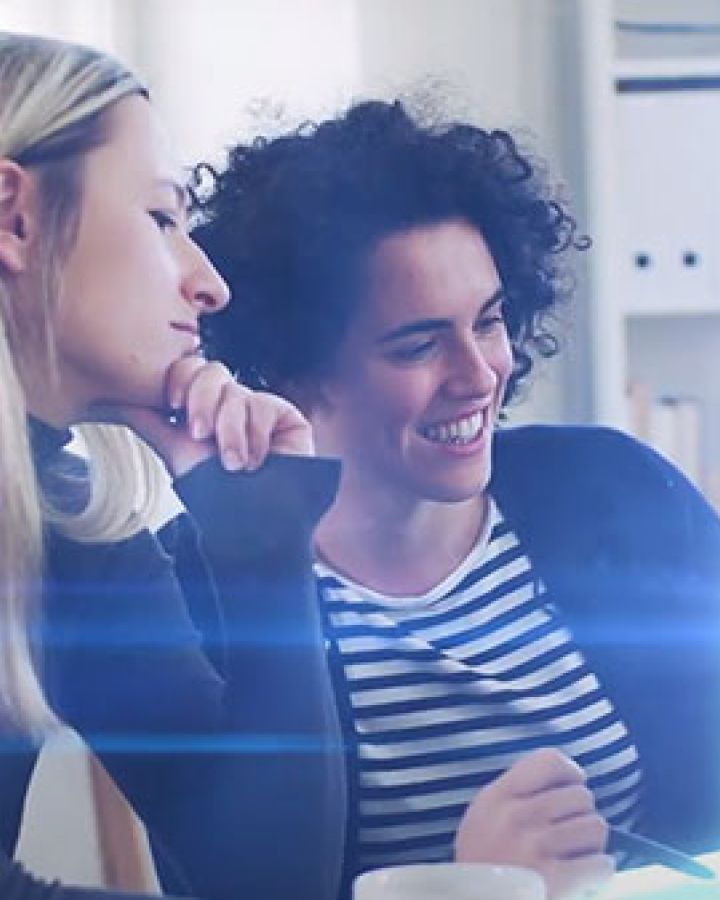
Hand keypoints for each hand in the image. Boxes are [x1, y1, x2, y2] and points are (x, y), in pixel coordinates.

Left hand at [118, 358, 313, 477]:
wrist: (251, 519)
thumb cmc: (215, 492)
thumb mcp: (174, 451)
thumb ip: (147, 420)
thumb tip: (109, 397)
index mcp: (203, 406)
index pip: (190, 370)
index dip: (180, 379)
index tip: (172, 407)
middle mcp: (231, 403)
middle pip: (213, 371)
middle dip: (202, 402)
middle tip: (199, 434)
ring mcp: (260, 409)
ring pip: (236, 393)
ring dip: (229, 433)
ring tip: (232, 465)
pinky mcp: (287, 417)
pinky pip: (264, 406)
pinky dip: (255, 438)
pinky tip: (256, 462)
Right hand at [454, 748, 613, 899]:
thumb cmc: (484, 861)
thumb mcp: (484, 815)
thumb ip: (515, 793)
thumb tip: (563, 781)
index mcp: (499, 796)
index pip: (550, 761)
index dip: (570, 773)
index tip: (570, 787)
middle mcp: (518, 816)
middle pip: (581, 796)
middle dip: (581, 815)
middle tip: (570, 833)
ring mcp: (537, 847)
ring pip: (596, 827)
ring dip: (592, 844)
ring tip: (576, 854)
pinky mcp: (556, 880)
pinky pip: (602, 864)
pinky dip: (598, 872)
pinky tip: (584, 876)